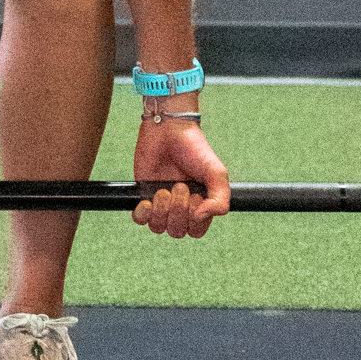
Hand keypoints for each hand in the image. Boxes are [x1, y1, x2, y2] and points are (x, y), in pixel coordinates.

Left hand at [132, 116, 229, 237]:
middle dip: (178, 210)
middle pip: (177, 231)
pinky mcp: (143, 194)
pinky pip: (140, 219)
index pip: (196, 230)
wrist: (169, 129)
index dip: (195, 220)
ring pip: (158, 227)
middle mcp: (179, 207)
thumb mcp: (216, 173)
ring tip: (163, 190)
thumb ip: (220, 199)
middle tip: (179, 185)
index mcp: (199, 205)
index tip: (196, 196)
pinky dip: (142, 215)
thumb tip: (201, 217)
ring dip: (161, 211)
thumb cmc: (195, 149)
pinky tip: (147, 201)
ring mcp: (160, 202)